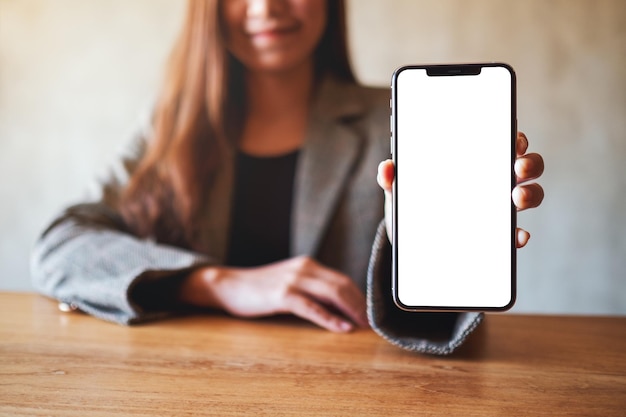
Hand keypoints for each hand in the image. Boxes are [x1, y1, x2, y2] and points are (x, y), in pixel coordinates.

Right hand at [178, 256, 368, 332]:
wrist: (229, 285)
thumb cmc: (260, 289)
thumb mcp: (290, 284)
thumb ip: (312, 291)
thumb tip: (340, 308)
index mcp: (308, 265)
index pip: (342, 279)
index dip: (359, 297)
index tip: (369, 313)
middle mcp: (304, 268)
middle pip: (342, 285)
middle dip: (360, 304)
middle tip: (372, 323)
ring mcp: (293, 280)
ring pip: (332, 293)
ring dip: (351, 310)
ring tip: (362, 326)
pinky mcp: (282, 295)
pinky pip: (312, 307)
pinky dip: (330, 318)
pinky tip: (342, 328)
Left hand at [377, 131, 543, 247]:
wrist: (411, 242)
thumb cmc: (412, 205)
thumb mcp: (401, 190)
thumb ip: (393, 178)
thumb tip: (386, 167)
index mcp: (474, 162)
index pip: (502, 141)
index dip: (514, 137)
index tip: (513, 138)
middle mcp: (494, 181)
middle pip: (525, 165)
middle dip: (529, 163)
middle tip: (517, 167)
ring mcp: (499, 208)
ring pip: (529, 195)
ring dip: (530, 194)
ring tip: (515, 198)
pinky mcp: (498, 234)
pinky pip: (516, 233)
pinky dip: (519, 234)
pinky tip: (517, 235)